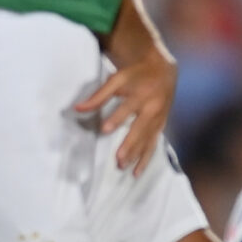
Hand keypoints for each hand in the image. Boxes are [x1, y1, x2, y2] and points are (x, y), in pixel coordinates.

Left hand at [75, 50, 177, 174]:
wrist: (163, 69)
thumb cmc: (136, 74)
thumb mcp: (117, 79)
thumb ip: (99, 95)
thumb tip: (78, 108)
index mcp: (142, 95)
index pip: (127, 109)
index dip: (117, 119)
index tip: (105, 130)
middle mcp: (153, 108)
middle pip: (140, 129)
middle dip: (130, 145)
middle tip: (119, 159)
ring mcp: (159, 119)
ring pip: (148, 140)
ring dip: (137, 155)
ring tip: (124, 168)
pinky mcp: (161, 126)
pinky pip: (154, 145)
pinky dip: (146, 158)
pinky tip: (137, 171)